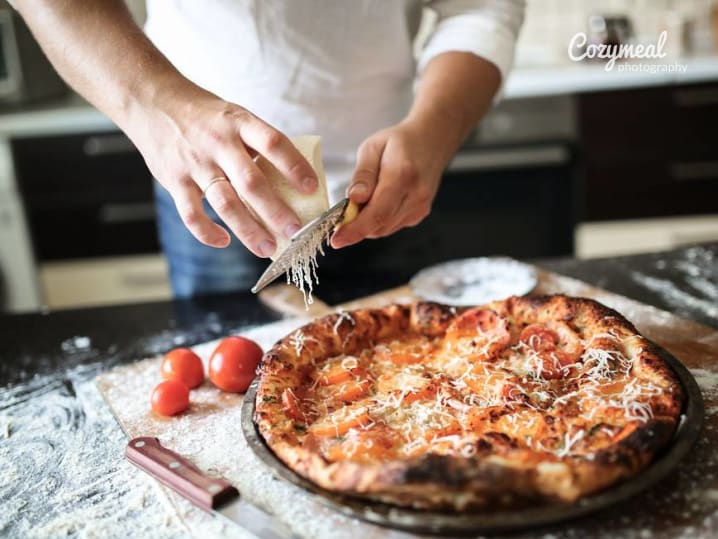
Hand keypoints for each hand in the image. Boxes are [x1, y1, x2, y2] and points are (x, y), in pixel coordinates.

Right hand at [130, 86, 317, 256]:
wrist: (151, 102)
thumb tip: (294, 177)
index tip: (312, 188)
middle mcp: (218, 143)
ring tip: (267, 247)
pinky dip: (207, 232)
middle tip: (296, 231)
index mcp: (240, 123)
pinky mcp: (174, 180)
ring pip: (225, 203)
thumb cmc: (205, 116)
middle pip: (252, 182)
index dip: (295, 166)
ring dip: (248, 230)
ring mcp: (195, 163)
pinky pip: (191, 213)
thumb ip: (258, 144)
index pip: (273, 143)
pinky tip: (225, 241)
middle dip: (276, 211)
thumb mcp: (235, 116)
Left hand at [331, 119, 450, 248]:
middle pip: (379, 224)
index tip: (337, 239)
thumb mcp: (372, 147)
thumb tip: (354, 199)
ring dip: (366, 222)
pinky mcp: (419, 214)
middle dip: (355, 226)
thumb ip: (363, 175)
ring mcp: (420, 207)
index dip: (355, 229)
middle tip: (340, 215)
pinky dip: (377, 220)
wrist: (431, 141)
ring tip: (361, 201)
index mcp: (402, 175)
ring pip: (383, 228)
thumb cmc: (400, 143)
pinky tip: (376, 202)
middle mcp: (415, 195)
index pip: (378, 212)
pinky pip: (391, 225)